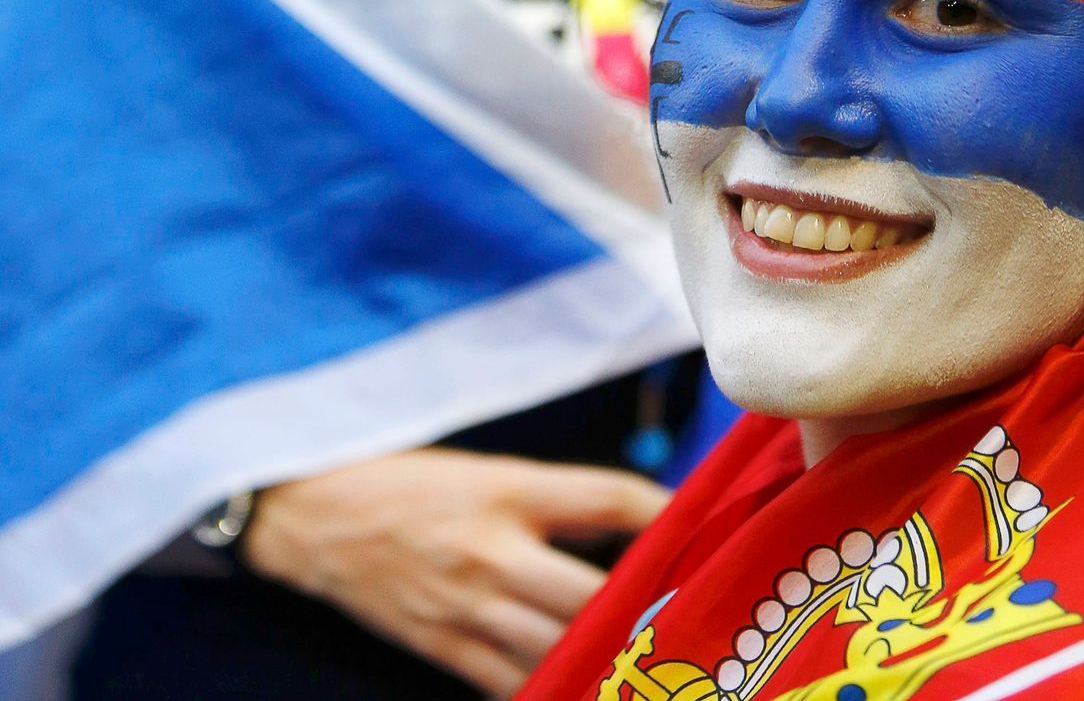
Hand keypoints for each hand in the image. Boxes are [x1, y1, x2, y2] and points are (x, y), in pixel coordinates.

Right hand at [243, 447, 668, 694]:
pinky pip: (510, 682)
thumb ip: (552, 498)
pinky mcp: (443, 647)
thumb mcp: (486, 469)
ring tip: (652, 664)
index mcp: (508, 488)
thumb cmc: (410, 483)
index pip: (606, 496)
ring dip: (605, 658)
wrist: (316, 516)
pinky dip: (549, 685)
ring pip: (556, 646)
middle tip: (695, 616)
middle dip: (643, 608)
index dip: (662, 512)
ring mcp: (466, 606)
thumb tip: (627, 520)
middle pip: (589, 591)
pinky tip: (585, 686)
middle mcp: (492, 549)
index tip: (702, 524)